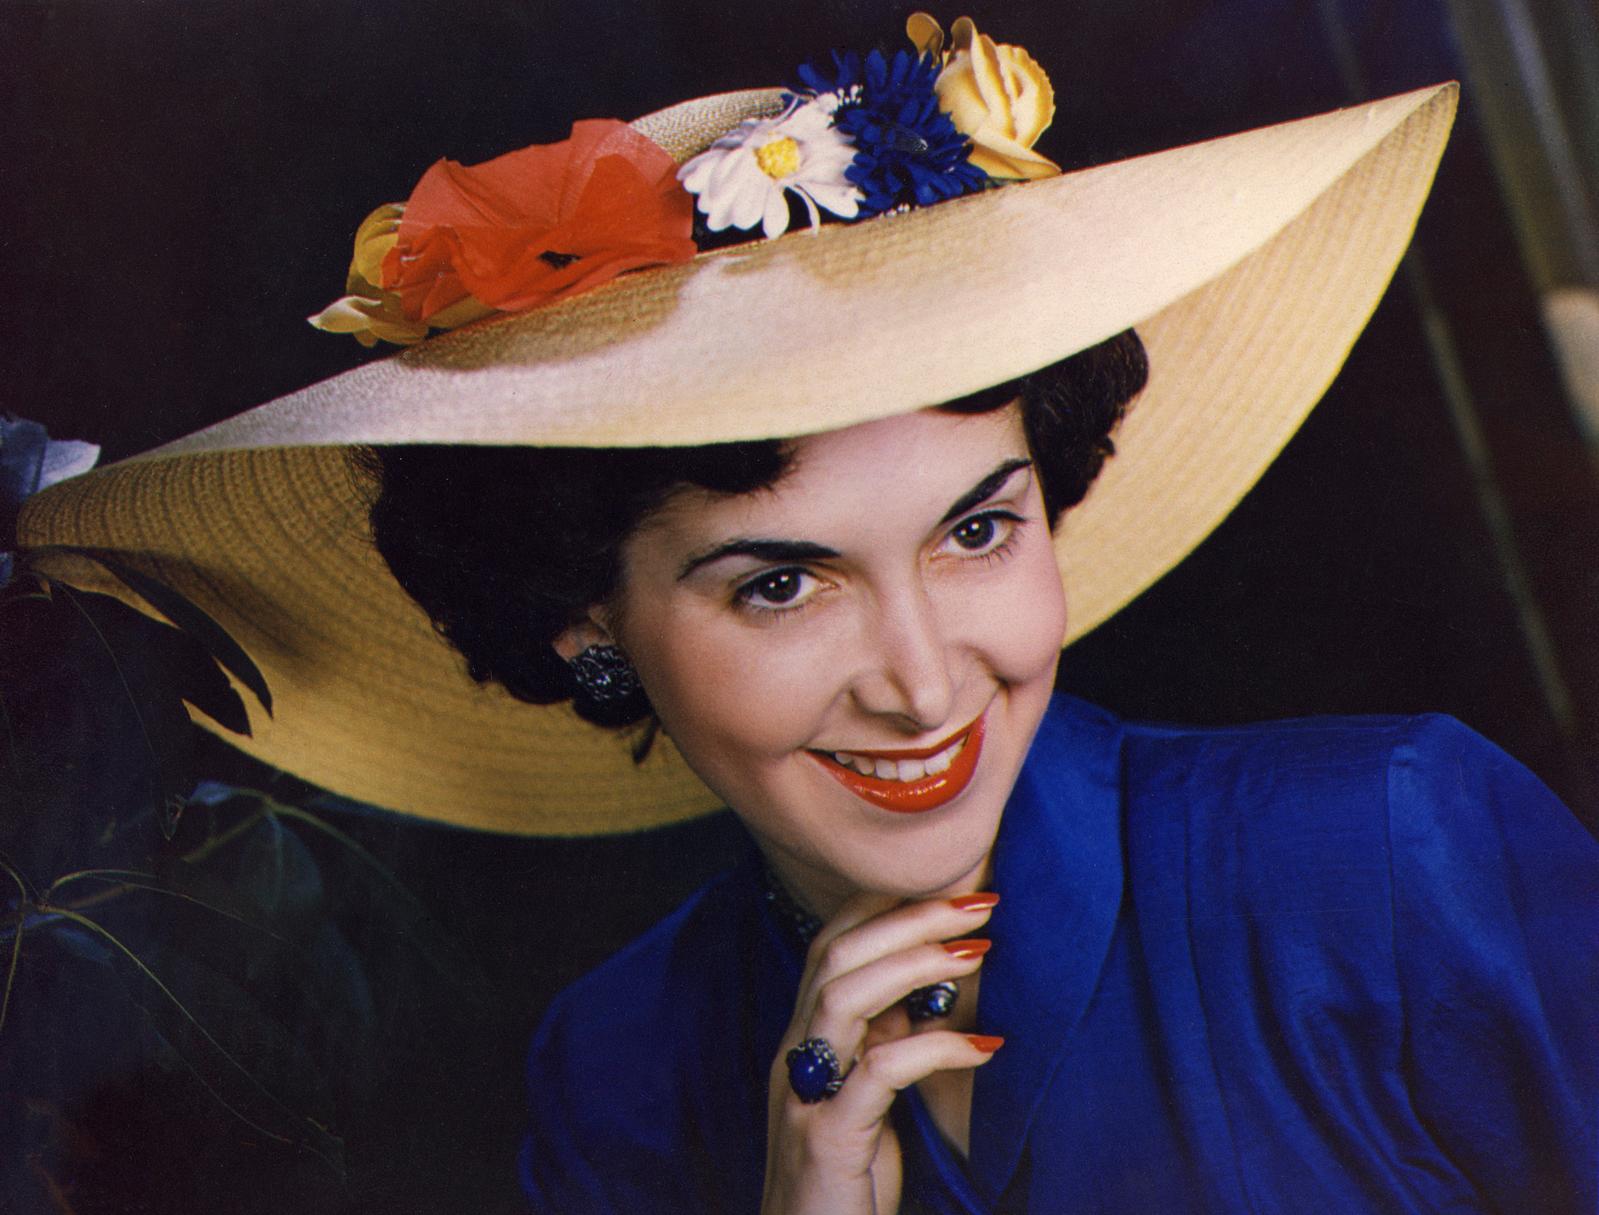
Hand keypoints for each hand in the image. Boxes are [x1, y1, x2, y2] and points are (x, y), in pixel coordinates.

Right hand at [760, 891, 1002, 1214]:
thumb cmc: (844, 1183)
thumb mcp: (865, 1103)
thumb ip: (880, 1046)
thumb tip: (923, 990)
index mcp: (803, 1042)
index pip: (830, 945)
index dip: (883, 905)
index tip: (947, 882)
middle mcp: (795, 1058)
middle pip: (837, 954)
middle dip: (911, 916)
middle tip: (980, 901)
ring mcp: (805, 1096)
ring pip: (845, 994)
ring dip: (915, 961)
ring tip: (978, 949)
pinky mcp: (830, 1139)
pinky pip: (880, 1071)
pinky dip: (934, 1047)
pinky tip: (984, 1047)